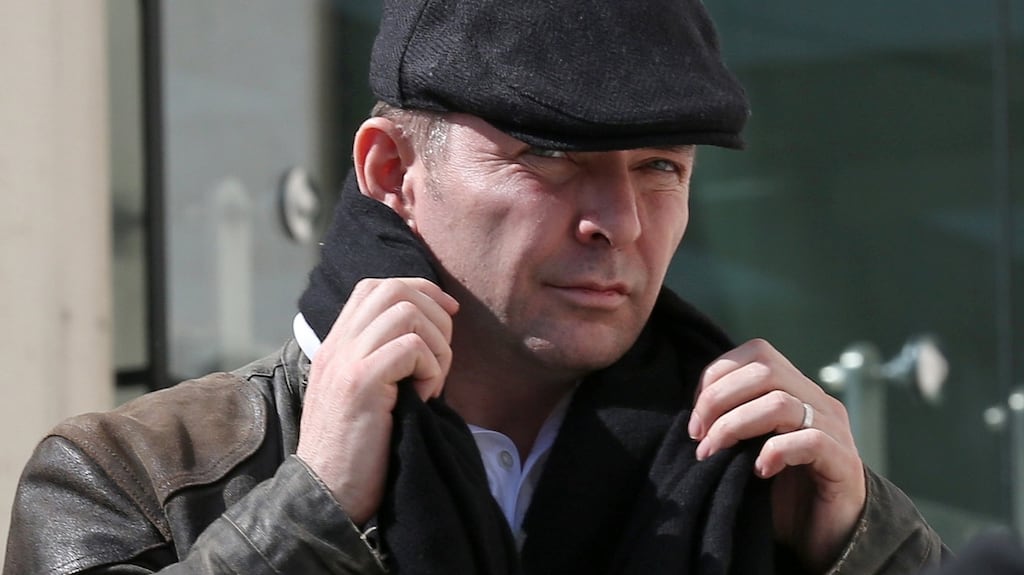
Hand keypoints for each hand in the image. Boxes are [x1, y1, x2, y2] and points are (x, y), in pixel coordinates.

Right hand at [296, 277, 458, 524]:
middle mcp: (337, 345)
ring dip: (435, 344)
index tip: (448, 314)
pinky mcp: (360, 383)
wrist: (325, 496)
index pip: (376, 286)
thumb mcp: (364, 396)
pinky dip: (431, 369)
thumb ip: (383, 361)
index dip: (420, 290)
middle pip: (394, 289)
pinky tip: (424, 398)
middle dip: (435, 312)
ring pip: (407, 312)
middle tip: (442, 354)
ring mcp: (346, 361)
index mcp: (336, 345)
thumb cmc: (355, 454)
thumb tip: (431, 336)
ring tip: (431, 382)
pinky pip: (411, 348)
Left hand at [688, 338, 865, 571]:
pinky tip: (759, 471)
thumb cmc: (781, 493)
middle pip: (765, 370)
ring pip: (780, 403)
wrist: (826, 539)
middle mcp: (817, 402)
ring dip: (735, 426)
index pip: (757, 353)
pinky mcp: (844, 462)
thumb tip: (692, 416)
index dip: (717, 375)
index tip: (696, 416)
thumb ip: (731, 423)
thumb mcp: (748, 450)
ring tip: (714, 453)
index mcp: (795, 390)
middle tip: (698, 437)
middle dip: (719, 400)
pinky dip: (776, 451)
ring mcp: (835, 430)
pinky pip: (811, 440)